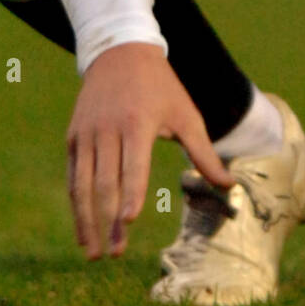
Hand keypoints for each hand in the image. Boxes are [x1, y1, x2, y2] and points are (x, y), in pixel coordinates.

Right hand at [66, 42, 234, 259]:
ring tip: (92, 252)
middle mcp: (107, 129)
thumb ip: (204, 153)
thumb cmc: (161, 88)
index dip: (131, 194)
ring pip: (83, 184)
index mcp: (137, 122)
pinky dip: (76, 203)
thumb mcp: (186, 115)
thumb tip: (230, 186)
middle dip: (109, 220)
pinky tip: (83, 227)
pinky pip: (74, 175)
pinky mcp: (74, 136)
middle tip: (115, 253)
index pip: (133, 166)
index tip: (128, 222)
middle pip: (106, 182)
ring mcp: (87, 133)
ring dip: (86, 220)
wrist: (120, 52)